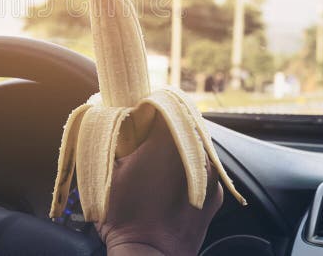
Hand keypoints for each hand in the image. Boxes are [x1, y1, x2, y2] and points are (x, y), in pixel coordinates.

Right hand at [98, 116, 222, 255]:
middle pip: (181, 125)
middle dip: (164, 129)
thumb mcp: (106, 170)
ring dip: (178, 149)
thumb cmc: (124, 216)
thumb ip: (112, 140)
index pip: (162, 106)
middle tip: (145, 142)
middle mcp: (194, 152)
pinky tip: (171, 184)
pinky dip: (189, 172)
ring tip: (158, 165)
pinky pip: (202, 171)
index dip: (147, 110)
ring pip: (194, 148)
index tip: (137, 117)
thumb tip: (113, 123)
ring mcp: (209, 174)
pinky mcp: (215, 194)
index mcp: (166, 139)